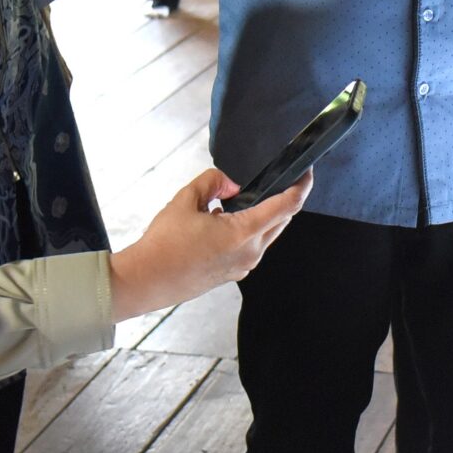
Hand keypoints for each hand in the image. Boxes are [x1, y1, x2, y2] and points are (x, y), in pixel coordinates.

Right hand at [106, 168, 309, 319]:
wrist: (146, 280)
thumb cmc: (163, 245)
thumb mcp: (186, 200)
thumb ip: (213, 182)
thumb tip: (231, 183)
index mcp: (243, 233)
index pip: (287, 206)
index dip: (301, 186)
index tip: (305, 172)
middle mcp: (250, 253)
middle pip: (281, 220)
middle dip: (280, 198)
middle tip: (269, 181)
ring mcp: (244, 266)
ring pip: (267, 234)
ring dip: (262, 215)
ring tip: (234, 201)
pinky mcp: (234, 273)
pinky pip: (253, 246)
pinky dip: (248, 230)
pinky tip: (224, 221)